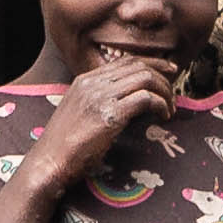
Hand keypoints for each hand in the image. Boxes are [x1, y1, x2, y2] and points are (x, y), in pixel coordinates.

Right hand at [20, 51, 179, 191]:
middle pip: (138, 65)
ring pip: (145, 78)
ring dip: (164, 92)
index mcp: (85, 80)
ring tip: (170, 108)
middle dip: (162, 76)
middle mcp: (92, 83)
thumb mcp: (79, 113)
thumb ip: (99, 101)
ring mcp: (100, 97)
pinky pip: (145, 98)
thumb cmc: (64, 145)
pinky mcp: (109, 114)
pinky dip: (160, 105)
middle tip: (174, 91)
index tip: (168, 72)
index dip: (151, 63)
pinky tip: (163, 116)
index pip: (125, 61)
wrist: (49, 161)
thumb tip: (128, 101)